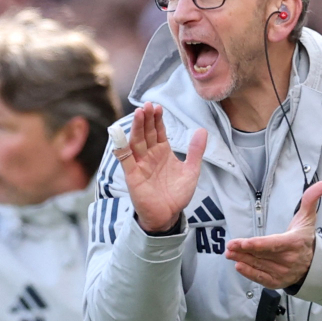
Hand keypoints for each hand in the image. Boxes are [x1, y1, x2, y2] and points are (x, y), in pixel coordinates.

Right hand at [116, 104, 206, 232]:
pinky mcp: (132, 176)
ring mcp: (140, 165)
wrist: (168, 215)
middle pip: (145, 133)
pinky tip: (119, 137)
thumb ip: (195, 151)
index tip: (158, 107)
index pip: (157, 131)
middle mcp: (149, 156)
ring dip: (136, 128)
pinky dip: (121, 149)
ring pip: (136, 142)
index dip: (157, 119)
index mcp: (162, 152)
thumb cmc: (177, 194)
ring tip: (139, 113)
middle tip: (147, 105)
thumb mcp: (191, 170)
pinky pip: (125, 160)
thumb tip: (202, 130)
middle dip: (146, 119)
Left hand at [225, 182, 321, 288]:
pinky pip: (261, 278)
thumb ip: (310, 200)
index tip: (242, 243)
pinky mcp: (278, 281)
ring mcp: (284, 272)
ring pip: (259, 265)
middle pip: (263, 255)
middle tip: (229, 246)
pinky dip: (249, 273)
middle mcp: (290, 259)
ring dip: (242, 259)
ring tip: (229, 253)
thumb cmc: (304, 238)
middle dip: (244, 251)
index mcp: (295, 243)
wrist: (314, 263)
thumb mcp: (307, 218)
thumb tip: (321, 184)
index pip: (274, 244)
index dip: (257, 244)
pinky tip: (238, 266)